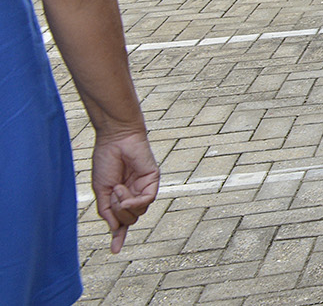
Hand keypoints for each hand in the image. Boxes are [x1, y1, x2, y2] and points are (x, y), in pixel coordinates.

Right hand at [90, 129, 158, 252]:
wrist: (114, 140)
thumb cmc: (106, 162)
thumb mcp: (100, 190)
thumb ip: (107, 210)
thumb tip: (114, 229)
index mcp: (121, 197)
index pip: (123, 221)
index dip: (119, 236)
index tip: (114, 251)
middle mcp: (134, 194)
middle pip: (130, 219)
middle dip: (118, 213)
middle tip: (111, 195)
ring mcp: (144, 188)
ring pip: (138, 212)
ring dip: (123, 205)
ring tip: (117, 188)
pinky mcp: (153, 181)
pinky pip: (146, 200)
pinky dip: (133, 200)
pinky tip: (123, 191)